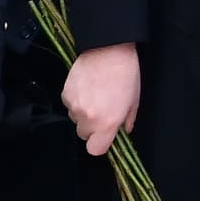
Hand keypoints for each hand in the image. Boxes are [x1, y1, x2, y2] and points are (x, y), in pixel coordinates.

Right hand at [62, 42, 138, 156]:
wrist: (107, 51)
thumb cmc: (125, 75)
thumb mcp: (134, 101)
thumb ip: (127, 120)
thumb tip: (123, 129)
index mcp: (107, 123)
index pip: (95, 150)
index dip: (100, 144)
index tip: (106, 136)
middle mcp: (88, 118)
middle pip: (84, 135)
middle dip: (92, 128)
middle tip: (103, 113)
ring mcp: (74, 106)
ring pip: (76, 120)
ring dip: (83, 114)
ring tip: (95, 98)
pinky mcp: (65, 94)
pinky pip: (69, 106)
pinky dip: (76, 101)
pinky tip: (86, 89)